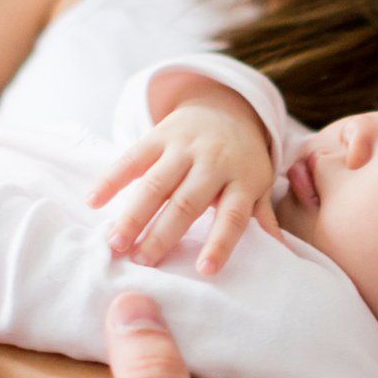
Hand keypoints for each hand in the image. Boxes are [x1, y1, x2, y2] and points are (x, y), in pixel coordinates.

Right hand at [89, 80, 279, 272]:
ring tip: (115, 243)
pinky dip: (111, 178)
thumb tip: (283, 254)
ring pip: (156, 183)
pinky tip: (94, 201)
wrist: (225, 107)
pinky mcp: (159, 135)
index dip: (221, 243)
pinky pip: (132, 157)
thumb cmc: (241, 160)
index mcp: (242, 180)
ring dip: (134, 213)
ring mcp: (185, 147)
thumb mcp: (258, 185)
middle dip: (163, 233)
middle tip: (142, 261)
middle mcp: (214, 162)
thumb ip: (263, 216)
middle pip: (187, 202)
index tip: (205, 270)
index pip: (233, 216)